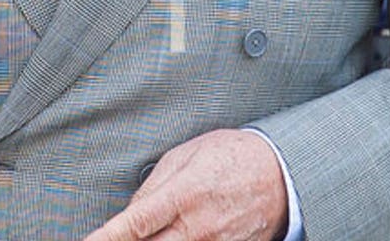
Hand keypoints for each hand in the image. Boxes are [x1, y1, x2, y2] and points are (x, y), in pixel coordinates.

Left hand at [83, 130, 287, 240]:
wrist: (283, 173)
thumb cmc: (232, 156)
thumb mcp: (185, 156)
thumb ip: (153, 187)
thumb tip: (129, 211)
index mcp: (182, 196)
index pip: (134, 224)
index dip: (106, 238)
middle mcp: (198, 227)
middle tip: (111, 239)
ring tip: (148, 232)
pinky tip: (175, 235)